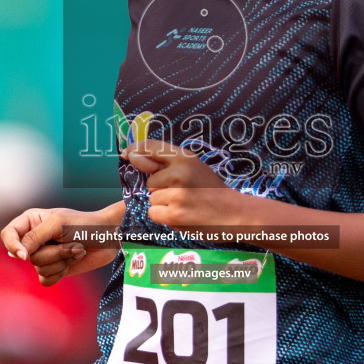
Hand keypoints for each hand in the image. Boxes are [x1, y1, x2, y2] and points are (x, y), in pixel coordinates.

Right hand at [1, 207, 115, 285]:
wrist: (110, 239)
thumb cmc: (86, 225)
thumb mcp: (58, 224)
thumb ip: (34, 237)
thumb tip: (17, 254)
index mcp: (31, 221)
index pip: (8, 234)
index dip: (13, 246)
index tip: (24, 256)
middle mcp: (34, 239)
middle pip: (28, 256)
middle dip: (53, 253)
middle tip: (72, 242)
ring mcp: (43, 255)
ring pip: (39, 269)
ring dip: (62, 260)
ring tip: (77, 248)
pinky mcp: (53, 269)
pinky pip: (46, 280)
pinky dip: (61, 272)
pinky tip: (73, 261)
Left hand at [124, 140, 244, 228]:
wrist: (235, 213)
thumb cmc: (212, 191)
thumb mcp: (194, 168)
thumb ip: (165, 163)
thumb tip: (133, 157)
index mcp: (186, 157)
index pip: (152, 147)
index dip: (136, 149)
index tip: (127, 153)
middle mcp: (180, 172)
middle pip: (151, 181)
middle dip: (162, 189)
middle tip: (185, 194)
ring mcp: (177, 194)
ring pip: (152, 199)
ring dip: (164, 205)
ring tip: (186, 206)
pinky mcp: (174, 214)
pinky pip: (154, 213)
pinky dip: (164, 217)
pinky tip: (182, 216)